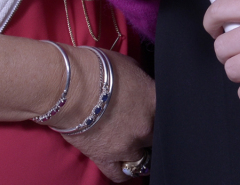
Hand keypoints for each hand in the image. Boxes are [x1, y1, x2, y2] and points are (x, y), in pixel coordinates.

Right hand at [52, 48, 153, 179]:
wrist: (70, 86)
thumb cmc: (98, 68)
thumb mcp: (129, 65)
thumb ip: (141, 81)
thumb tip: (141, 85)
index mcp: (155, 100)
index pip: (170, 112)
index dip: (161, 112)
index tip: (156, 112)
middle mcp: (147, 125)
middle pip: (159, 137)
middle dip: (152, 133)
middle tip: (143, 127)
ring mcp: (128, 145)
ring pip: (143, 160)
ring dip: (140, 154)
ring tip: (135, 148)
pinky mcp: (106, 158)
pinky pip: (120, 175)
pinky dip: (123, 172)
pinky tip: (124, 166)